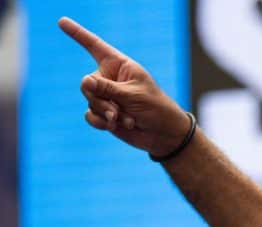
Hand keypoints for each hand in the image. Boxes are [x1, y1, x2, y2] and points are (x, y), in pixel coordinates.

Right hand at [57, 17, 190, 154]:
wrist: (163, 134)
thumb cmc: (156, 108)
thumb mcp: (133, 95)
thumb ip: (108, 89)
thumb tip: (84, 82)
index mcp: (119, 65)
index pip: (95, 46)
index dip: (78, 33)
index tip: (62, 21)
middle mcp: (109, 78)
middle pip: (87, 84)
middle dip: (100, 100)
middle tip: (117, 111)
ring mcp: (106, 96)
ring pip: (89, 102)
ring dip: (106, 114)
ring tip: (127, 120)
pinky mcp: (103, 113)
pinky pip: (90, 116)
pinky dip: (101, 123)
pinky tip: (115, 126)